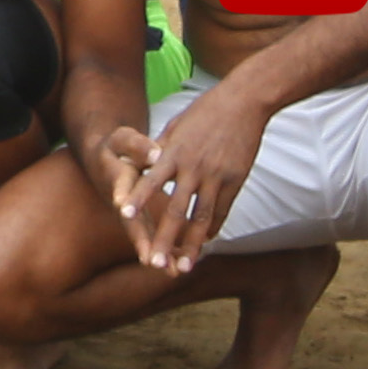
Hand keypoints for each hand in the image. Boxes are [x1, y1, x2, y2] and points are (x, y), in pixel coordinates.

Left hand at [115, 96, 256, 277]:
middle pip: (177, 210)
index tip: (123, 214)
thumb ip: (160, 149)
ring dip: (192, 245)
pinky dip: (212, 228)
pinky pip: (222, 210)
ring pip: (202, 218)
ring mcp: (216, 176)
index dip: (139, 197)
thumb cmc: (206, 111)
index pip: (151, 179)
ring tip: (184, 267)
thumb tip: (144, 165)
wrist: (244, 101)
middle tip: (154, 263)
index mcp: (174, 151)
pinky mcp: (235, 180)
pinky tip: (204, 243)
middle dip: (164, 239)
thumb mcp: (176, 126)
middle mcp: (193, 167)